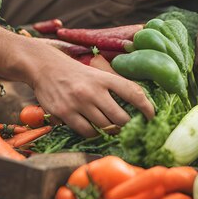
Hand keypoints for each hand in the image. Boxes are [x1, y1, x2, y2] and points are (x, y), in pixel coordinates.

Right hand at [29, 44, 154, 136]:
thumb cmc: (75, 72)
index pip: (132, 92)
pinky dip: (93, 133)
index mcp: (104, 78)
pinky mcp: (65, 113)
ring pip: (104, 127)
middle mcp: (93, 90)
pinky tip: (93, 128)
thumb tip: (137, 103)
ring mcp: (79, 103)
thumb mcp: (96, 73)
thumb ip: (113, 86)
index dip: (146, 107)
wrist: (45, 66)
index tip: (152, 117)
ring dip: (110, 131)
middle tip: (130, 129)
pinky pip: (86, 131)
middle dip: (127, 126)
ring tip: (111, 129)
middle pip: (120, 118)